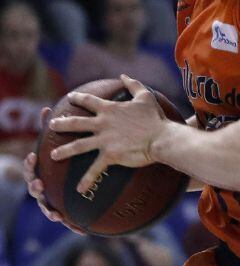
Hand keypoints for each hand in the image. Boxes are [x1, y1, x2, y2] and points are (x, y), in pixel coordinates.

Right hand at [23, 113, 84, 233]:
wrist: (76, 186)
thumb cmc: (63, 162)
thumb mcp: (58, 147)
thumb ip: (50, 130)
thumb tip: (46, 108)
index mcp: (40, 173)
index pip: (30, 169)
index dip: (30, 164)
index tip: (33, 157)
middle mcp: (43, 188)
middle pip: (35, 190)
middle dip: (35, 187)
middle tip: (39, 184)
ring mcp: (51, 202)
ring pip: (48, 208)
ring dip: (50, 212)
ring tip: (56, 214)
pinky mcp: (65, 213)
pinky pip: (68, 221)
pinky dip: (72, 225)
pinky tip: (82, 231)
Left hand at [47, 76, 165, 194]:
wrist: (161, 137)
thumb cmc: (155, 118)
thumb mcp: (145, 96)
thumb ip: (133, 84)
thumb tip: (123, 76)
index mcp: (109, 110)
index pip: (89, 101)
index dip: (78, 98)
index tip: (70, 97)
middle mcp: (102, 124)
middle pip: (76, 123)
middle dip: (61, 124)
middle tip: (51, 125)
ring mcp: (104, 140)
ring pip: (78, 146)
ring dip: (64, 151)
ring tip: (53, 155)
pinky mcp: (110, 155)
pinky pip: (95, 169)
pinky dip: (87, 180)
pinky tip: (79, 189)